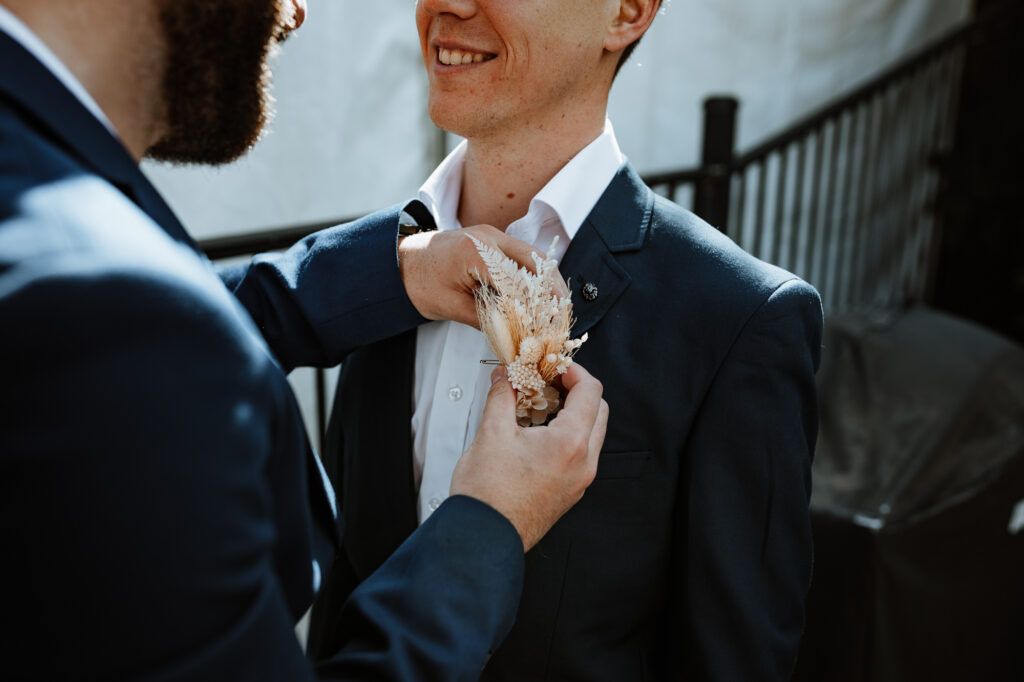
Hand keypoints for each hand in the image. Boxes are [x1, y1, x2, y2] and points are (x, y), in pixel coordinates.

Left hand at [398, 225, 568, 327]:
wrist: (399, 262)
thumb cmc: (419, 283)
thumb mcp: (452, 307)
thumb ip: (486, 319)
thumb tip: (514, 336)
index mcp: (476, 252)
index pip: (517, 281)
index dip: (533, 306)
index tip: (543, 326)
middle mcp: (488, 237)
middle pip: (534, 262)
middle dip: (551, 289)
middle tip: (562, 314)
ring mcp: (492, 235)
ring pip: (533, 256)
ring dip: (547, 280)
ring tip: (558, 306)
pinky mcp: (492, 240)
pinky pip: (522, 255)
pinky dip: (535, 274)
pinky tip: (542, 293)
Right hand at [450, 363, 608, 550]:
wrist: (484, 537)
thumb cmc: (488, 495)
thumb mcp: (492, 432)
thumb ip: (503, 395)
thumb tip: (506, 376)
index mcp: (570, 443)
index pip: (591, 392)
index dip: (573, 371)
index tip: (554, 366)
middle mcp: (583, 463)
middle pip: (599, 411)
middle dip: (577, 391)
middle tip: (549, 382)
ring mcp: (579, 480)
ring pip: (591, 434)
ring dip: (573, 413)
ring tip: (539, 406)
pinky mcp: (570, 492)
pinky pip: (581, 455)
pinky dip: (567, 435)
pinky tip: (538, 432)